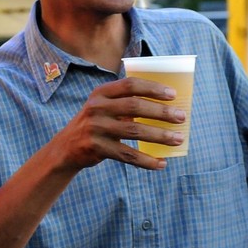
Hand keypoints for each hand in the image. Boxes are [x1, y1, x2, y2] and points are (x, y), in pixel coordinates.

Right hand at [51, 76, 185, 170]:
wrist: (66, 148)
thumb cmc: (95, 124)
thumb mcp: (103, 107)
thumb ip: (125, 103)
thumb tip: (166, 106)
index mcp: (101, 93)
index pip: (130, 85)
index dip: (153, 88)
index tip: (173, 94)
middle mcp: (97, 108)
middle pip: (135, 106)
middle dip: (161, 112)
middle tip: (181, 117)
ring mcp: (96, 128)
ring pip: (134, 131)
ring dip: (160, 135)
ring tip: (178, 139)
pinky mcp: (97, 148)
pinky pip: (127, 155)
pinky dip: (147, 161)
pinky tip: (161, 163)